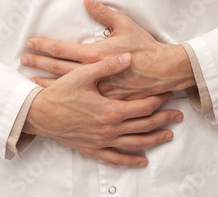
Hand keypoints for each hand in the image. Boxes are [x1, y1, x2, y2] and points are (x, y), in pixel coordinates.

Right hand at [22, 52, 182, 166]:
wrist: (39, 114)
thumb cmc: (60, 92)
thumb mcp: (84, 74)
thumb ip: (109, 65)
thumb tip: (128, 57)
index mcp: (111, 110)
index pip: (143, 106)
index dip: (158, 99)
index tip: (169, 94)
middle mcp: (110, 129)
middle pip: (144, 125)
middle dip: (163, 119)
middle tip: (178, 115)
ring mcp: (102, 141)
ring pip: (135, 144)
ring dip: (154, 140)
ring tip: (169, 135)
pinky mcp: (92, 149)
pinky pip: (116, 158)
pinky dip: (131, 160)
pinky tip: (142, 160)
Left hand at [23, 0, 195, 99]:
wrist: (163, 71)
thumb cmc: (145, 47)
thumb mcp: (124, 24)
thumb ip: (103, 12)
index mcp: (95, 53)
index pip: (62, 48)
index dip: (44, 45)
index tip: (31, 43)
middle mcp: (93, 71)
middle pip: (58, 67)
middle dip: (39, 63)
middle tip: (23, 60)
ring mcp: (98, 88)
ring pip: (66, 86)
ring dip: (47, 82)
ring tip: (32, 81)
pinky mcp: (106, 99)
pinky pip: (82, 98)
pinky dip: (66, 95)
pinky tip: (57, 97)